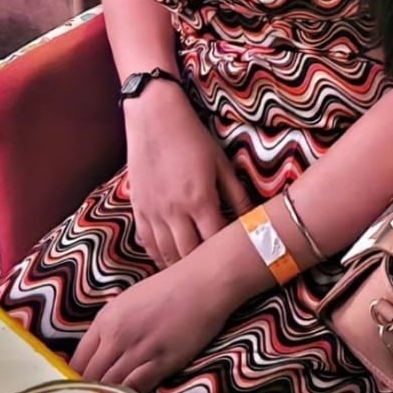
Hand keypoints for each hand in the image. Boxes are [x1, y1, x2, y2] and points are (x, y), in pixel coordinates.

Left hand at [70, 256, 230, 388]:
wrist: (203, 282)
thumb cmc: (168, 288)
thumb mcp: (128, 301)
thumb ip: (111, 327)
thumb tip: (99, 354)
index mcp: (106, 319)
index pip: (78, 360)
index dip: (74, 380)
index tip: (75, 392)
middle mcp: (117, 336)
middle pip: (90, 377)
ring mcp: (140, 350)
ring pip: (111, 387)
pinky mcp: (163, 362)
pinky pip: (137, 389)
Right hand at [126, 86, 250, 266]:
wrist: (154, 115)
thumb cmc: (192, 136)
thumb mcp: (220, 162)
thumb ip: (237, 193)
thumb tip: (254, 216)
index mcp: (200, 199)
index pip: (215, 241)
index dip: (224, 254)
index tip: (234, 262)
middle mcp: (175, 211)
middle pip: (189, 255)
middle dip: (202, 268)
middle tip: (214, 277)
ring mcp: (153, 211)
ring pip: (166, 253)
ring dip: (179, 267)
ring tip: (191, 277)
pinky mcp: (138, 207)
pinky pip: (147, 241)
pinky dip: (157, 255)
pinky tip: (167, 261)